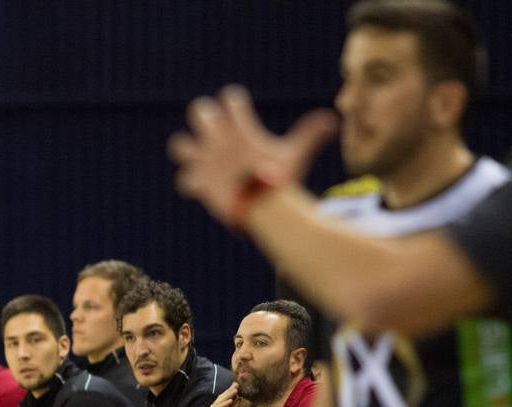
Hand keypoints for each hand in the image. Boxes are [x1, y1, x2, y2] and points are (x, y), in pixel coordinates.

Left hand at [167, 85, 337, 225]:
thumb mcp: (296, 153)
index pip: (229, 97)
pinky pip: (183, 179)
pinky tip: (203, 187)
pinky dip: (192, 183)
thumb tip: (332, 120)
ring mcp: (203, 160)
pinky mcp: (197, 181)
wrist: (259, 205)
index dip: (234, 103)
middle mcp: (216, 138)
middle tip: (217, 135)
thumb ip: (310, 134)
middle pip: (198, 110)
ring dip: (188, 151)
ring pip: (179, 145)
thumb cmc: (279, 178)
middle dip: (205, 119)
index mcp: (239, 126)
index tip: (240, 114)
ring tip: (202, 160)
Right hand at [202, 383, 241, 406]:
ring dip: (227, 396)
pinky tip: (230, 400)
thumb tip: (238, 400)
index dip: (231, 394)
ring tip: (235, 390)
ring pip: (218, 403)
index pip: (225, 401)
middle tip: (236, 385)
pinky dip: (223, 405)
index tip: (238, 387)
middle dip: (229, 392)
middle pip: (221, 400)